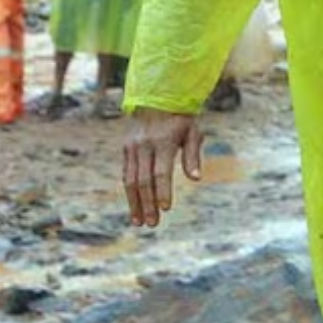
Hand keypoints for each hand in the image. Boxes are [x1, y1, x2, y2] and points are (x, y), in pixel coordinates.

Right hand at [122, 108, 204, 227]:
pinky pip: (126, 174)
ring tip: (139, 222)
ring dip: (135, 203)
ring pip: (130, 180)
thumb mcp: (193, 132)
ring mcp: (132, 147)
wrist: (156, 98)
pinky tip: (134, 207)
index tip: (166, 208)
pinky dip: (129, 192)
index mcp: (164, 141)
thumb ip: (193, 155)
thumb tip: (196, 178)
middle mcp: (144, 145)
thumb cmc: (181, 118)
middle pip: (143, 180)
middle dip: (147, 204)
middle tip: (153, 223)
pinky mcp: (126, 150)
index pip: (161, 172)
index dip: (163, 191)